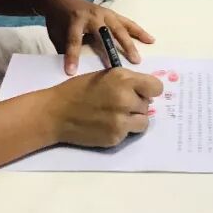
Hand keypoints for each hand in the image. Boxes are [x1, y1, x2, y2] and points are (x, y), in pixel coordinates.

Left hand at [35, 0, 154, 73]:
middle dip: (111, 51)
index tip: (72, 72)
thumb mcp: (56, 34)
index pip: (74, 40)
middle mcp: (92, 15)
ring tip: (137, 59)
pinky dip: (139, 31)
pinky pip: (128, 23)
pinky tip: (150, 39)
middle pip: (104, 34)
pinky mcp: (112, 14)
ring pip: (119, 29)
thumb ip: (64, 49)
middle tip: (118, 68)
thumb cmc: (59, 19)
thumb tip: (73, 70)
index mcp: (75, 20)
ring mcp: (105, 14)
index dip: (72, 56)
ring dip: (129, 44)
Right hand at [44, 68, 163, 147]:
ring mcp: (121, 119)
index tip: (141, 93)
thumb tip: (146, 92)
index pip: (156, 87)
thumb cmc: (78, 90)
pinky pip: (130, 133)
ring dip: (133, 119)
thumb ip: (126, 82)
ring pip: (143, 121)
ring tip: (116, 116)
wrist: (56, 113)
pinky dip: (122, 130)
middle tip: (119, 105)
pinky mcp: (116, 136)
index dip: (149, 91)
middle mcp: (125, 98)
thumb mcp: (104, 76)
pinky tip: (106, 125)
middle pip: (148, 105)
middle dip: (136, 105)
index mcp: (123, 78)